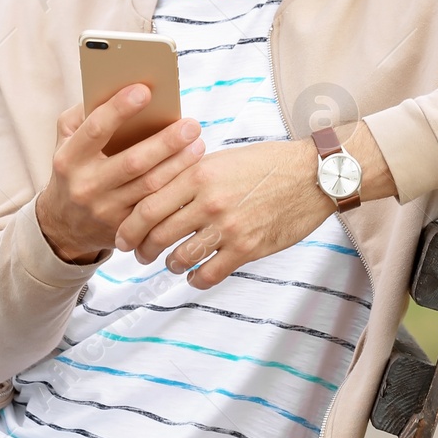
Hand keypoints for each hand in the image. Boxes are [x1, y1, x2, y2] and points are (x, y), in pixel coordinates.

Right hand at [35, 84, 205, 263]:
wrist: (65, 225)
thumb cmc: (76, 168)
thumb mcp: (67, 141)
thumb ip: (85, 114)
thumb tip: (119, 88)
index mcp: (69, 158)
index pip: (95, 129)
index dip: (119, 109)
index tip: (145, 90)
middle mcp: (85, 186)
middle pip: (133, 162)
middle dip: (165, 142)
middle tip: (191, 124)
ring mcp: (105, 211)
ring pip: (149, 186)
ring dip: (179, 164)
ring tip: (198, 143)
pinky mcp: (124, 229)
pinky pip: (156, 208)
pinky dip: (177, 188)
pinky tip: (194, 172)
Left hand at [113, 138, 334, 288]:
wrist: (314, 174)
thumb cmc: (269, 162)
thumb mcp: (223, 158)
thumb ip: (190, 174)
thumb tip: (156, 193)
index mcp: (199, 174)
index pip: (146, 206)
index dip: (127, 228)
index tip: (123, 238)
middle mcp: (209, 201)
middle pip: (156, 235)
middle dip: (142, 251)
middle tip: (141, 255)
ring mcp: (228, 227)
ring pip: (179, 258)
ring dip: (170, 265)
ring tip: (172, 262)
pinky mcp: (247, 248)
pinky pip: (207, 275)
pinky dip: (195, 279)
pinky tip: (195, 275)